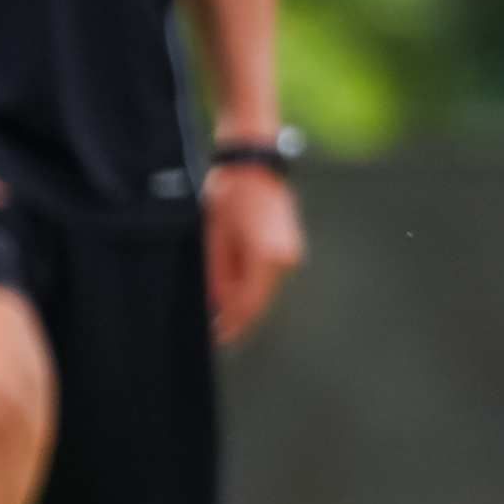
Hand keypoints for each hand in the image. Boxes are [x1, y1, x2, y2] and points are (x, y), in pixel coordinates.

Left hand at [205, 160, 306, 348]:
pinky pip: (268, 274)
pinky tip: (234, 285)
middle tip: (215, 329)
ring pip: (264, 289)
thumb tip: (218, 308)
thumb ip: (217, 279)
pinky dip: (251, 283)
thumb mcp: (212, 240)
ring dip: (243, 298)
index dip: (232, 325)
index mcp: (267, 258)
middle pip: (259, 300)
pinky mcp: (289, 245)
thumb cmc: (228, 194)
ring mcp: (291, 253)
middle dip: (237, 315)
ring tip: (219, 308)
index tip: (217, 339)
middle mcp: (286, 260)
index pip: (249, 305)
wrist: (251, 163)